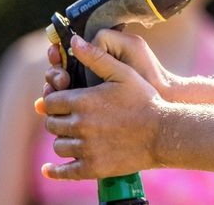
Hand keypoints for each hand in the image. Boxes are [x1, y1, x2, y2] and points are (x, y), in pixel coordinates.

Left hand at [38, 34, 165, 179]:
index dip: (53, 100)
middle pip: (51, 124)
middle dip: (57, 120)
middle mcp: (80, 125)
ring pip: (59, 146)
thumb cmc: (146, 100)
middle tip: (68, 119)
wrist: (165, 132)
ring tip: (73, 137)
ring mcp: (86, 148)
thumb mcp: (123, 72)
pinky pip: (65, 171)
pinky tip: (48, 169)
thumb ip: (96, 57)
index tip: (60, 102)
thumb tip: (73, 42)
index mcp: (83, 100)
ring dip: (63, 140)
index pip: (49, 102)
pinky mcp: (92, 167)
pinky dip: (55, 170)